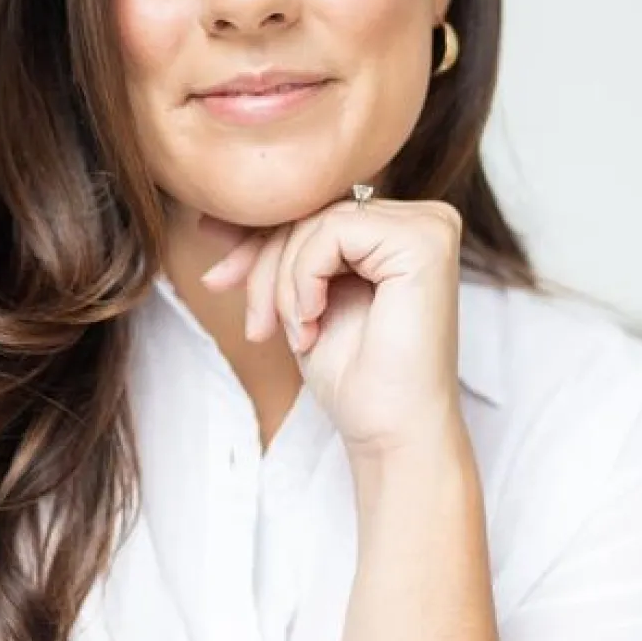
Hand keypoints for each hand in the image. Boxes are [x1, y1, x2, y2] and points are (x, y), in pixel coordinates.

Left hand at [198, 192, 465, 457]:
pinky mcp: (425, 241)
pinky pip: (332, 231)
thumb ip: (270, 250)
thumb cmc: (353, 375)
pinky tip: (312, 323)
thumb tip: (212, 217)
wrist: (388, 431)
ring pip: (316, 221)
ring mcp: (429, 226)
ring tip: (294, 334)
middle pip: (313, 211)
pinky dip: (304, 279)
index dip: (259, 244)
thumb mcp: (296, 298)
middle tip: (257, 326)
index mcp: (400, 228)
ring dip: (283, 284)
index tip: (218, 280)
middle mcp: (423, 219)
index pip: (313, 209)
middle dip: (266, 268)